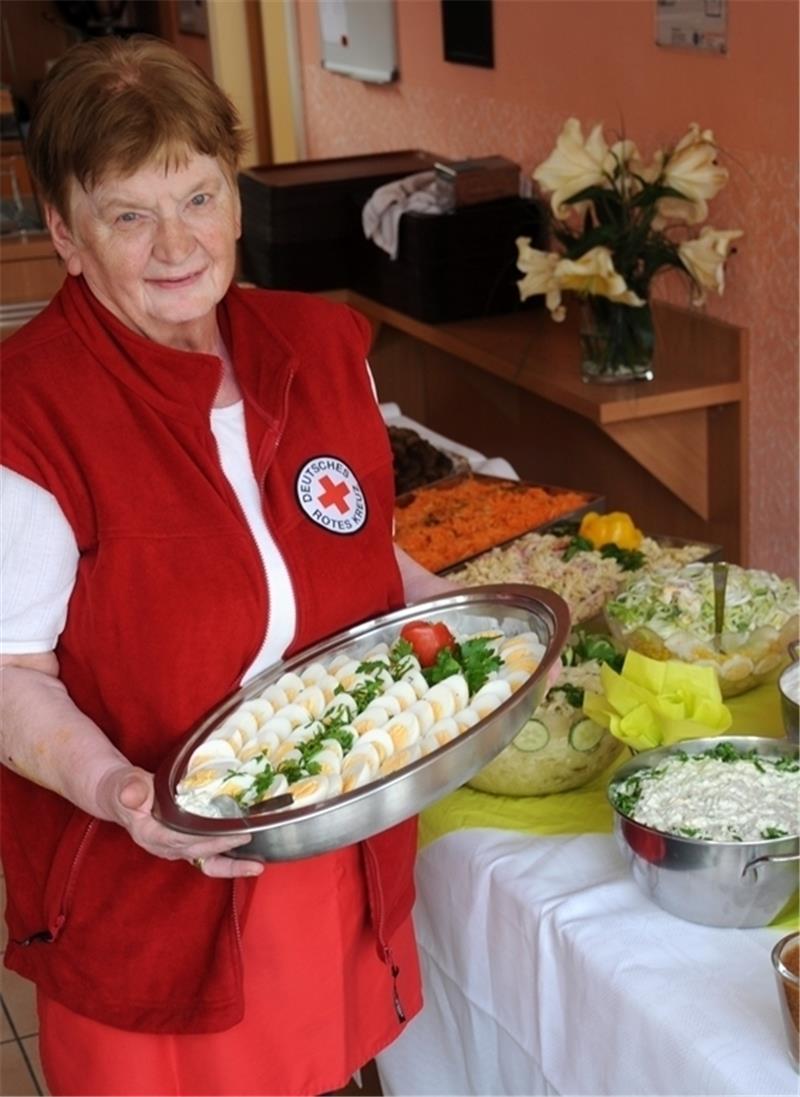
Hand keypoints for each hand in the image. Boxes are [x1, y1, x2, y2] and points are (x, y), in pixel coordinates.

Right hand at [97, 764, 263, 877]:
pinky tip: (250, 857)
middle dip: (225, 848)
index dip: (204, 838)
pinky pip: (210, 858)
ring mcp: (179, 848)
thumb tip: (132, 794)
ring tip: (256, 865)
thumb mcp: (125, 784)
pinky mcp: (188, 845)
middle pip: (199, 853)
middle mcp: (167, 847)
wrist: (121, 795)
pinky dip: (229, 859)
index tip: (228, 833)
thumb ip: (131, 789)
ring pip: (207, 863)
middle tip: (248, 836)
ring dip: (232, 865)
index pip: (180, 839)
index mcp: (151, 834)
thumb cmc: (125, 788)